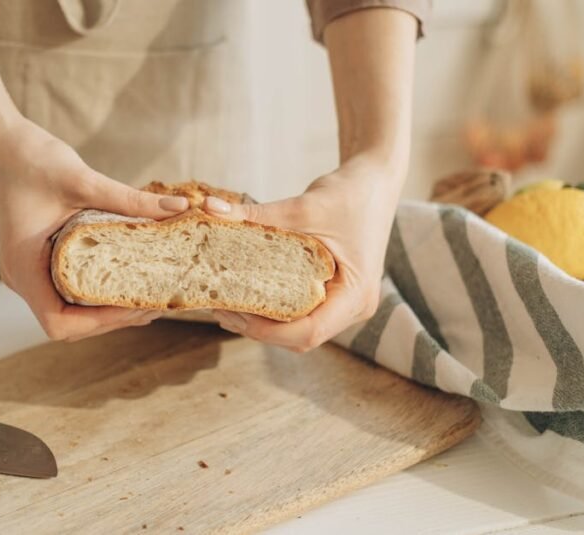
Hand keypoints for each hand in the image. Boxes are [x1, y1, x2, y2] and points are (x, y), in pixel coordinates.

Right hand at [0, 117, 189, 340]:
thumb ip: (129, 199)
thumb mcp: (82, 179)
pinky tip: (128, 278)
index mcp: (24, 267)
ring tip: (148, 295)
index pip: (59, 322)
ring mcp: (29, 271)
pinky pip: (69, 290)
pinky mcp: (39, 261)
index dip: (99, 322)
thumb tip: (179, 207)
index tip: (135, 304)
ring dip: (107, 309)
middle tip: (156, 301)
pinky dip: (98, 292)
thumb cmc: (29, 158)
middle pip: (69, 324)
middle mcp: (23, 277)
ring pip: (70, 311)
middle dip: (112, 318)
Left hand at [207, 157, 402, 351]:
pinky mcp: (338, 296)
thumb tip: (208, 209)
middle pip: (302, 337)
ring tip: (227, 304)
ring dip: (265, 324)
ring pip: (302, 331)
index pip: (310, 331)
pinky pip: (305, 314)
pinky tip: (248, 295)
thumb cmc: (349, 193)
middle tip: (221, 308)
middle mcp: (356, 307)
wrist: (375, 181)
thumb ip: (257, 214)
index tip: (234, 312)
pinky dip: (276, 310)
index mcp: (356, 294)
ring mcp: (348, 305)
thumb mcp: (302, 206)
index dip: (268, 330)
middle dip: (259, 329)